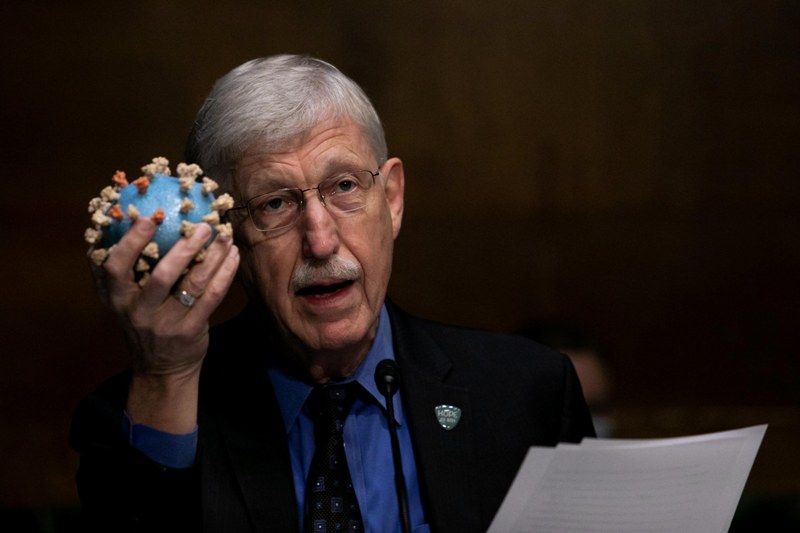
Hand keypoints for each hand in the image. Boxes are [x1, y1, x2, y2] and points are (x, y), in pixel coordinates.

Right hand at [89, 217, 239, 431]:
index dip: (130, 242)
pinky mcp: (191, 331)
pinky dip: (224, 274)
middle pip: (161, 275)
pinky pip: (212, 297)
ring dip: (212, 257)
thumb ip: (124, 270)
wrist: (161, 369)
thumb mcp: (123, 300)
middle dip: (184, 248)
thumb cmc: (144, 322)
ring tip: (225, 237)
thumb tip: (132, 218)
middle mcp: (138, 311)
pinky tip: (232, 256)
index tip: (147, 217)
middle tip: (203, 226)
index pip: (114, 267)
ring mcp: (166, 323)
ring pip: (193, 284)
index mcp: (116, 298)